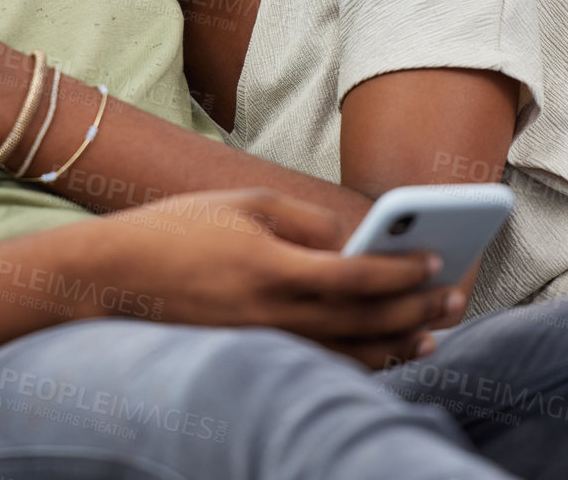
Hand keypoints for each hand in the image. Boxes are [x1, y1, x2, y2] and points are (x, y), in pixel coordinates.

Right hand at [83, 188, 457, 367]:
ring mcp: (261, 343)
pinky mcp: (250, 357)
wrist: (112, 278)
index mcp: (271, 267)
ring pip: (345, 353)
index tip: (438, 260)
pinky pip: (317, 364)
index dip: (403, 271)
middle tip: (455, 299)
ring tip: (431, 335)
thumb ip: (303, 220)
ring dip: (396, 345)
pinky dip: (357, 361)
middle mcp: (271, 313)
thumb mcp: (242, 204)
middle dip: (415, 310)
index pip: (357, 276)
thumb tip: (351, 240)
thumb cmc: (177, 229)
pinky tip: (381, 354)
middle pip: (362, 320)